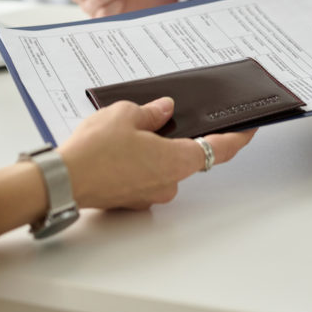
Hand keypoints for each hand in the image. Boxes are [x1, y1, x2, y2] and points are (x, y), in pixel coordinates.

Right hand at [59, 97, 255, 209]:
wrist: (62, 181)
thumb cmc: (95, 149)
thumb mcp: (126, 114)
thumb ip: (151, 112)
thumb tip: (164, 110)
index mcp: (177, 161)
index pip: (220, 150)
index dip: (238, 138)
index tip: (249, 128)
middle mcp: (169, 183)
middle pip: (187, 157)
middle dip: (176, 138)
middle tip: (161, 118)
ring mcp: (149, 196)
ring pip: (161, 168)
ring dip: (152, 151)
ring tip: (125, 132)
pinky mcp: (130, 201)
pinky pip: (142, 178)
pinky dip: (135, 164)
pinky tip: (115, 150)